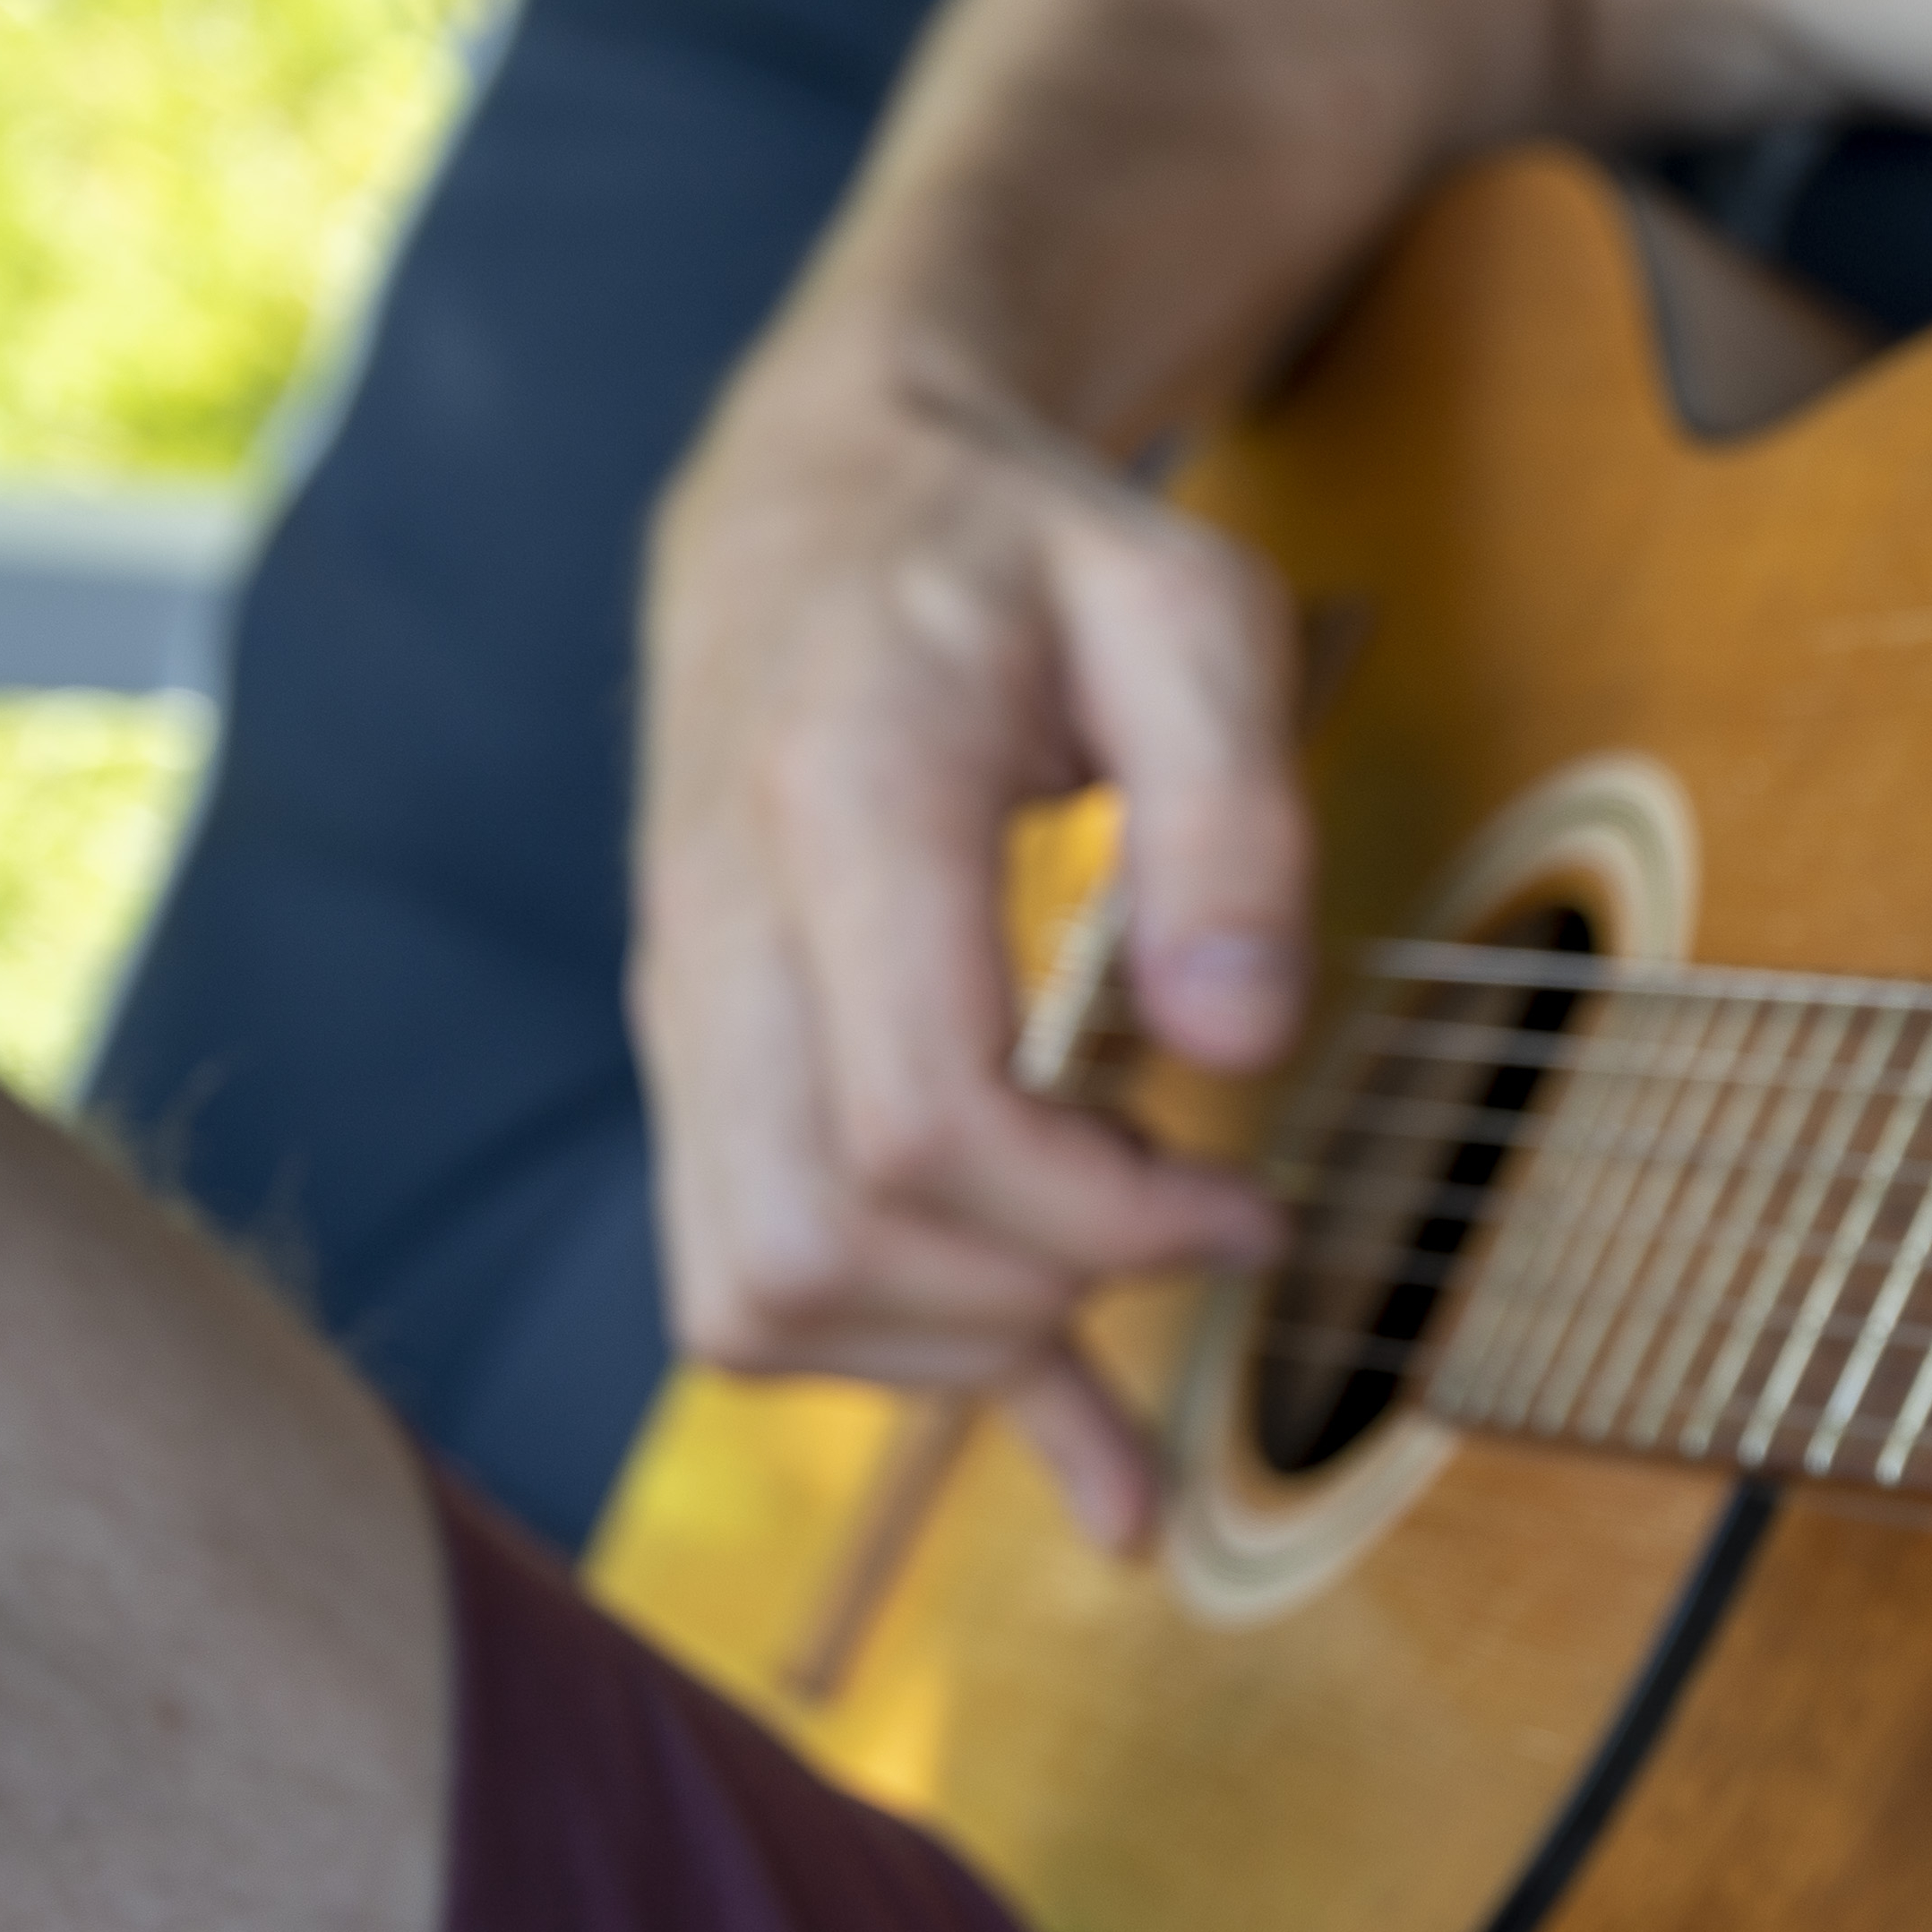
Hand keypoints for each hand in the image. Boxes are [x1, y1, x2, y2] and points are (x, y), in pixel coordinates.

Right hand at [637, 334, 1309, 1544]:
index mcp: (841, 798)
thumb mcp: (1190, 609)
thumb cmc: (1025, 558)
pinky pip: (745, 1289)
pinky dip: (904, 1371)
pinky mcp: (699, 1068)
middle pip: (821, 1238)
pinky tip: (1071, 1428)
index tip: (1248, 1206)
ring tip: (1118, 1249)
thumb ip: (1233, 817)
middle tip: (1202, 1220)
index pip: (920, 1116)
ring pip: (756, 1298)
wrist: (823, 503)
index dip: (1100, 1218)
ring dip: (964, 1344)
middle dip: (1039, 1292)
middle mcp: (716, 924)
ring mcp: (683, 1011)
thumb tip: (1235, 1046)